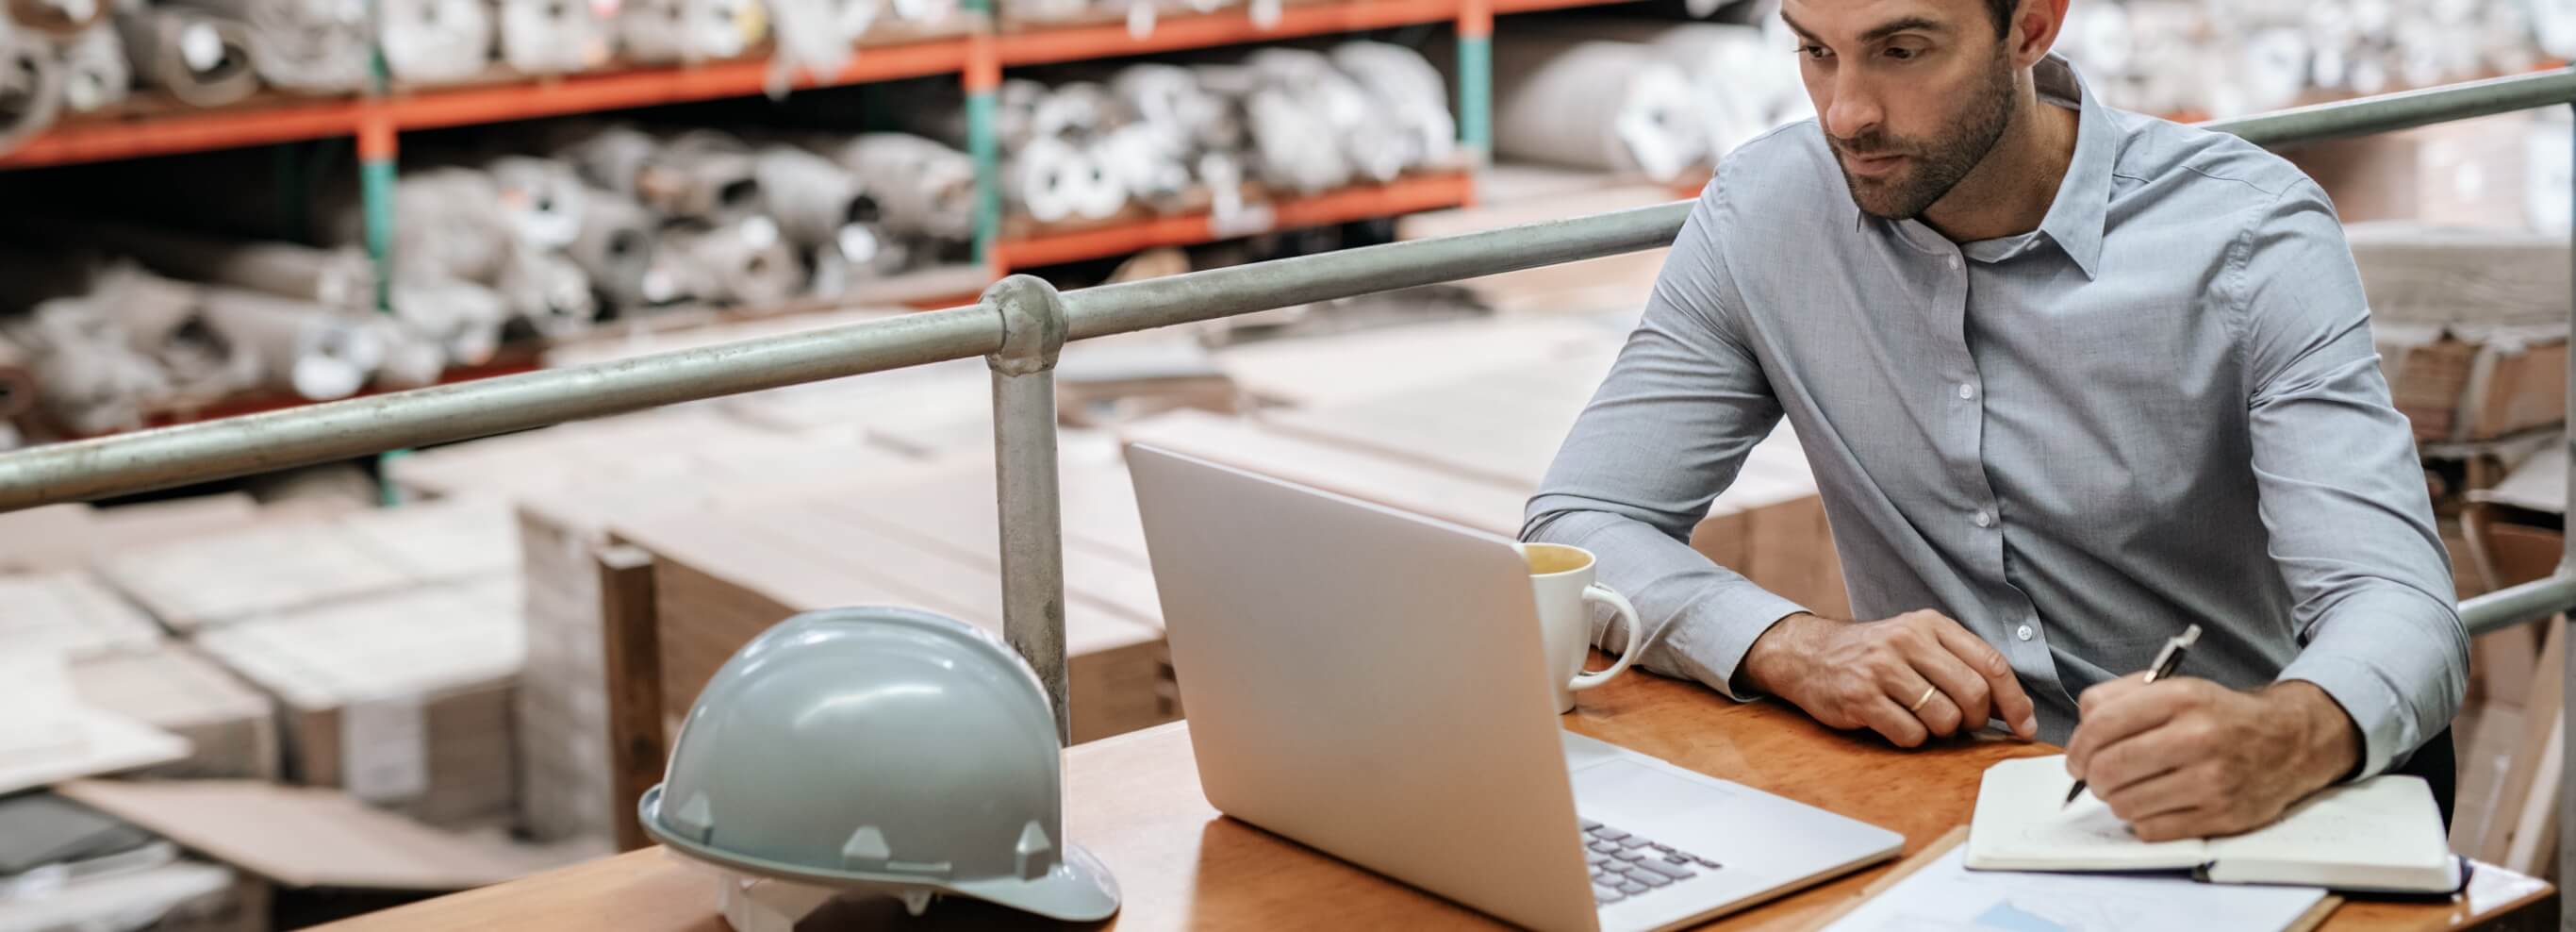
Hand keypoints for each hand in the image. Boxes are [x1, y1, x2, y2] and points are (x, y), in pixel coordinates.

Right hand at [1741, 610, 2039, 746]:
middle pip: (1973, 693)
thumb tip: (2011, 708)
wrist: (1808, 655)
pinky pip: (1910, 734)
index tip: (2024, 725)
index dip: (2014, 700)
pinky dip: (1911, 739)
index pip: (1990, 663)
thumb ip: (1960, 663)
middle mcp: (1907, 640)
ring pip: (1944, 718)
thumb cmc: (1873, 655)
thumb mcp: (1916, 641)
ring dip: (1941, 731)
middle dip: (1976, 720)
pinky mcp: (1860, 697)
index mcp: (1929, 624)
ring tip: (1922, 720)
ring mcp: (1882, 668)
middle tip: (1962, 724)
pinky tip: (1895, 724)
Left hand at [2064, 676, 2361, 840]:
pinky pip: (2151, 829)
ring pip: (2125, 804)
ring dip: (2116, 800)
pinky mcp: (2222, 816)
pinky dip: (2142, 820)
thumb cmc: (2219, 716)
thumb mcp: (2174, 687)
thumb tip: (2080, 730)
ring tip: (2130, 788)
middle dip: (2091, 777)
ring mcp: (2212, 781)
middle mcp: (2199, 737)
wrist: (2287, 741)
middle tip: (2096, 777)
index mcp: (2182, 698)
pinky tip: (2155, 804)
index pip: (2101, 726)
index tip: (2075, 759)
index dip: (2076, 747)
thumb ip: (2118, 697)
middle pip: (2109, 768)